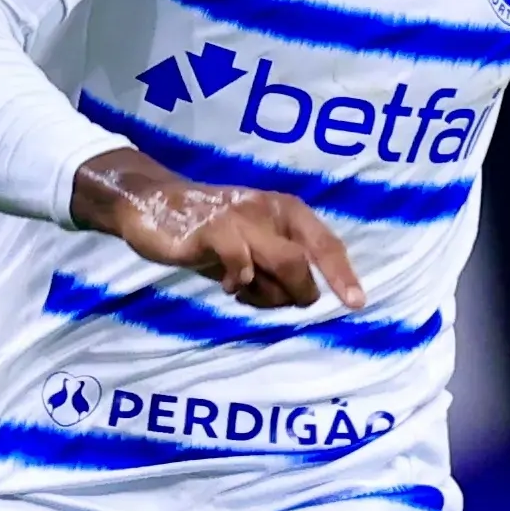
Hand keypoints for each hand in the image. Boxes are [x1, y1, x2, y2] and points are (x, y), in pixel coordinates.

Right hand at [72, 148, 364, 311]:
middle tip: (262, 295)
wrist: (152, 205)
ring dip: (267, 292)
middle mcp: (270, 210)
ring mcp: (241, 217)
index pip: (327, 245)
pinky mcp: (212, 229)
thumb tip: (304, 300)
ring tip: (242, 288)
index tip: (357, 304)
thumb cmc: (212, 234)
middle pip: (303, 263)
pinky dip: (239, 282)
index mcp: (288, 212)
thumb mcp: (254, 253)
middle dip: (293, 292)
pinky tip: (229, 284)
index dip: (343, 276)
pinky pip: (241, 262)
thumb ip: (280, 271)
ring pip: (283, 264)